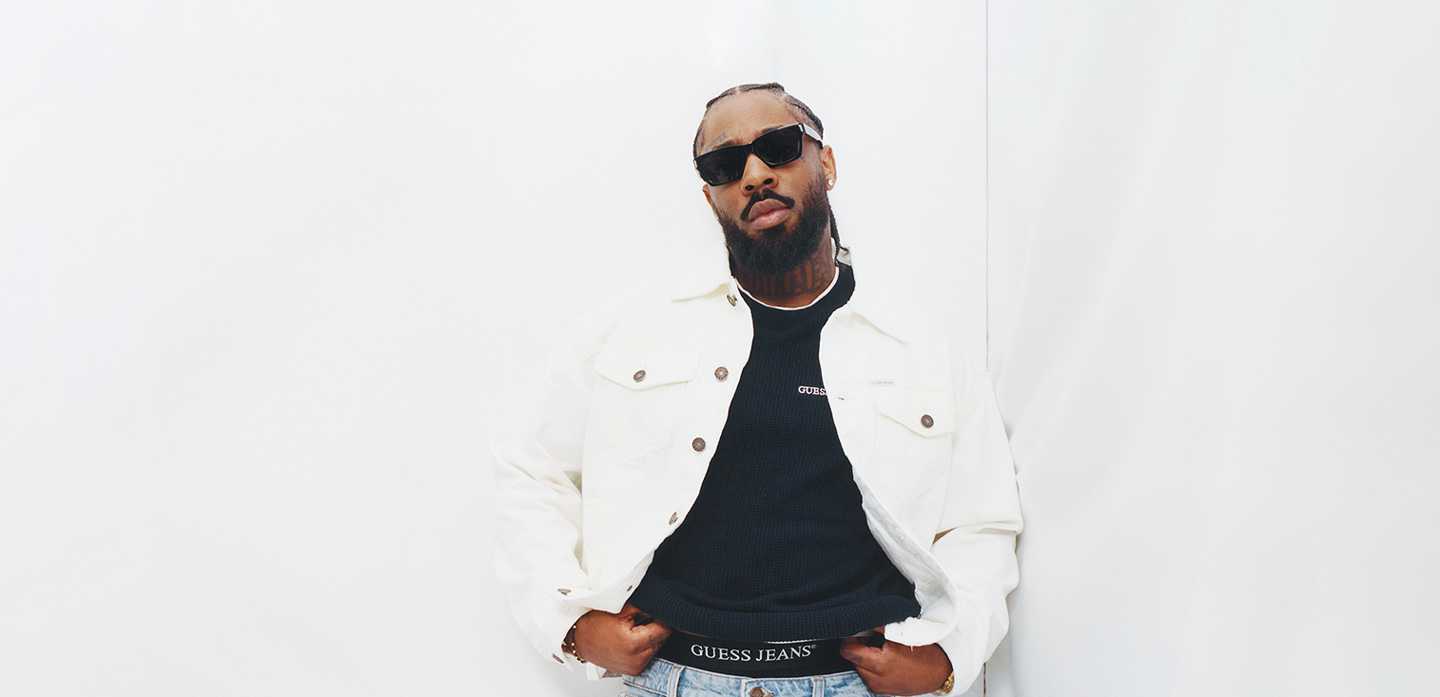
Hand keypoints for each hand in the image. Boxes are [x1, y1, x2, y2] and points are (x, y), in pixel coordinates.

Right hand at [571, 603, 672, 675]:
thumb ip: (645, 607)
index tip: (657, 612)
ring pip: (655, 648)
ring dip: (650, 638)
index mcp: (634, 643)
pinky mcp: (633, 670)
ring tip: (633, 630)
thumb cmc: (594, 624)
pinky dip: (643, 648)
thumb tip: (660, 604)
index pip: (664, 630)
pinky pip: (647, 656)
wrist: (579, 639)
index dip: (662, 618)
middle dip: (655, 628)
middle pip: (661, 640)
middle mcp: (636, 659)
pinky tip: (632, 640)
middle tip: (640, 620)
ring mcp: (635, 667)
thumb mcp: (621, 609)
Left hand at [838, 625, 952, 695]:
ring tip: (879, 649)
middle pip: (851, 659)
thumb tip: (862, 620)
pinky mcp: (881, 690)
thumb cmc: (926, 654)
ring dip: (864, 657)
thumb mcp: (902, 634)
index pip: (848, 651)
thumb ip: (878, 627)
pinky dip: (871, 666)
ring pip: (858, 667)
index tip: (856, 631)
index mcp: (881, 663)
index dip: (850, 638)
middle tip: (870, 637)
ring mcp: (878, 686)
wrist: (940, 672)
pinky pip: (867, 675)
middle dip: (858, 647)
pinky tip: (884, 659)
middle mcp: (876, 678)